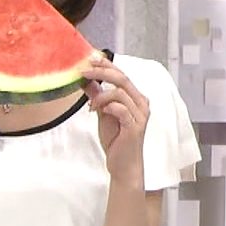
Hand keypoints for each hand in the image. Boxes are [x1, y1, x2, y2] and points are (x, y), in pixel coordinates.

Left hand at [82, 54, 149, 185]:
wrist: (124, 166)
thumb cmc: (117, 141)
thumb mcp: (103, 114)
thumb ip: (98, 97)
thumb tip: (88, 81)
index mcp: (135, 98)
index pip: (121, 75)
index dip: (107, 65)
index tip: (91, 58)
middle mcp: (141, 104)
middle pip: (122, 79)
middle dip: (102, 72)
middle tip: (84, 71)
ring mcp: (140, 115)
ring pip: (119, 93)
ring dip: (101, 96)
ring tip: (91, 106)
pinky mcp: (135, 127)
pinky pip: (121, 109)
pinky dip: (107, 106)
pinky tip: (98, 111)